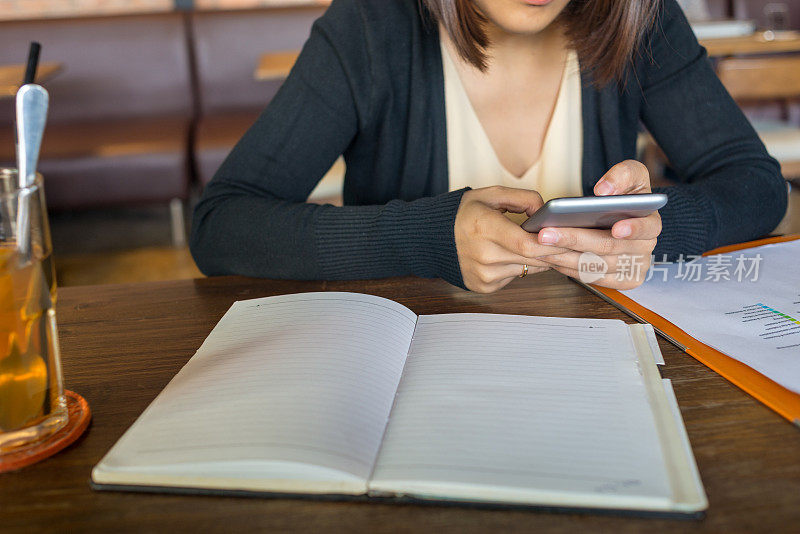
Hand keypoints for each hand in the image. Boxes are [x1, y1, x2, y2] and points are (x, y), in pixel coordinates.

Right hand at [454, 186, 569, 292]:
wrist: (432, 239)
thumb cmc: (463, 214)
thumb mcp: (491, 195)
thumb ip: (524, 198)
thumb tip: (547, 213)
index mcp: (484, 228)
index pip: (527, 244)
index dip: (553, 244)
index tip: (569, 238)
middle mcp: (483, 255)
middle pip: (533, 259)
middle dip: (554, 252)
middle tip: (570, 243)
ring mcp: (484, 275)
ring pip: (528, 269)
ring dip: (538, 258)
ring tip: (539, 245)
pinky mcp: (485, 286)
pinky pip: (516, 277)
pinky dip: (520, 266)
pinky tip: (512, 255)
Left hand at [536, 161, 661, 289]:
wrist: (622, 220)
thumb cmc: (625, 197)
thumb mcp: (632, 175)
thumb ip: (624, 174)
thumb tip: (604, 190)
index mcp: (652, 223)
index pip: (648, 228)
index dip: (633, 229)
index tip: (616, 228)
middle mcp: (645, 249)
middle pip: (608, 247)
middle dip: (575, 240)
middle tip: (546, 233)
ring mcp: (631, 268)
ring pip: (595, 265)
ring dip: (564, 256)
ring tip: (540, 245)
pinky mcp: (617, 281)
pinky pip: (589, 277)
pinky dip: (567, 267)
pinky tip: (548, 256)